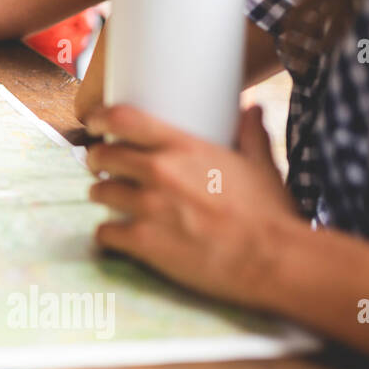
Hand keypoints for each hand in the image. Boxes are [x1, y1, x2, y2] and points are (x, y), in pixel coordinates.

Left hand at [85, 104, 299, 309]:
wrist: (273, 260)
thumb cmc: (269, 213)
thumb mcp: (260, 165)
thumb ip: (250, 134)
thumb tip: (253, 107)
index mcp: (184, 147)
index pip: (124, 118)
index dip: (101, 118)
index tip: (95, 123)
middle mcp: (159, 170)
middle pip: (103, 155)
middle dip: (97, 160)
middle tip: (102, 167)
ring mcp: (148, 206)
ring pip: (98, 192)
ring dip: (103, 195)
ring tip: (113, 201)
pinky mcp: (143, 241)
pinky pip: (104, 232)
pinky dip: (109, 234)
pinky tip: (118, 236)